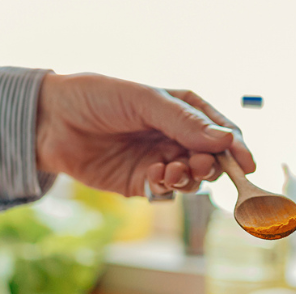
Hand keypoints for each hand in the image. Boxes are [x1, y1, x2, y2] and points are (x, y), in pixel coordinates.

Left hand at [35, 73, 256, 197]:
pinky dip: (166, 188)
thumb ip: (184, 122)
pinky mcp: (140, 183)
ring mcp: (159, 160)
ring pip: (192, 179)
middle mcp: (175, 136)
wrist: (50, 121)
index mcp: (182, 109)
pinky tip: (153, 177)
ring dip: (188, 179)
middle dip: (210, 166)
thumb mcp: (143, 101)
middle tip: (198, 166)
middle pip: (212, 159)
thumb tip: (225, 142)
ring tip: (171, 171)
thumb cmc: (96, 98)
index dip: (237, 147)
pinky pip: (166, 192)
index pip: (221, 130)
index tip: (246, 164)